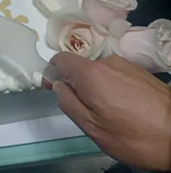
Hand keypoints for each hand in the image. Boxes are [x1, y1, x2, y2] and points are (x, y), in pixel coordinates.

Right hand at [47, 53, 170, 170]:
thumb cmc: (134, 135)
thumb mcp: (91, 126)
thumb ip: (68, 102)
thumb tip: (59, 86)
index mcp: (90, 73)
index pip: (60, 59)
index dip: (52, 72)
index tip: (53, 88)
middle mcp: (107, 62)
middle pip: (81, 67)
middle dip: (78, 85)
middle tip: (87, 111)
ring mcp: (127, 65)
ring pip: (100, 72)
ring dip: (98, 88)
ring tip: (111, 113)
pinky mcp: (142, 72)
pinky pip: (117, 75)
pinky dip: (115, 88)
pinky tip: (127, 109)